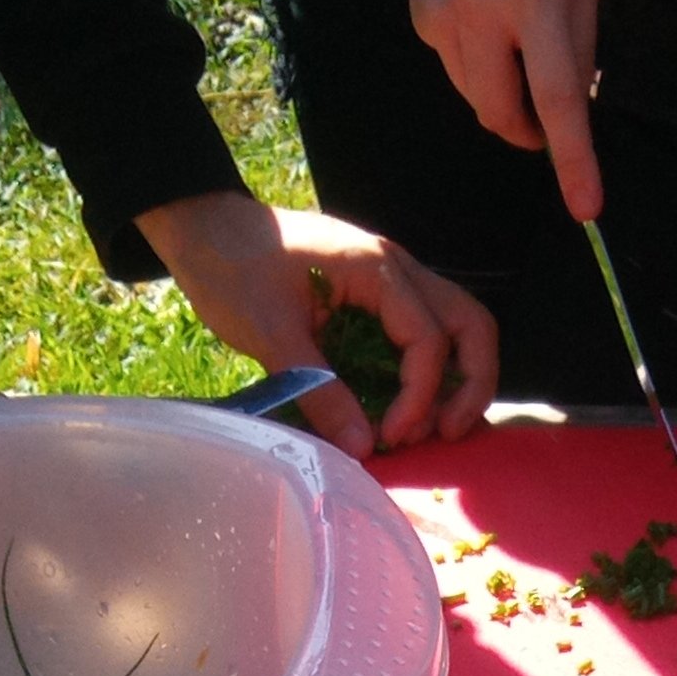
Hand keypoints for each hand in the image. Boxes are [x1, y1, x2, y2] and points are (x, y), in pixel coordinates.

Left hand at [136, 193, 497, 457]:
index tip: (388, 436)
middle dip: (472, 383)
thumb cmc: (232, 268)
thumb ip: (319, 391)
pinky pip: (428, 331)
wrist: (205, 227)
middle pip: (471, 325)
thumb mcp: (270, 334)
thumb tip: (362, 448)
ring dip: (459, 377)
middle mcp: (400, 270)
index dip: (418, 397)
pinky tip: (414, 406)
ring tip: (435, 427)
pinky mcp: (379, 295)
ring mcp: (394, 280)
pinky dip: (433, 370)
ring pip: (459, 325)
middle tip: (447, 432)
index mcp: (378, 270)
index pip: (429, 341)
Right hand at [405, 0, 602, 220]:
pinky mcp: (419, 16)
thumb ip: (582, 42)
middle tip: (550, 121)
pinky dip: (481, 64)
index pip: (556, 98)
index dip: (573, 159)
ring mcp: (440, 16)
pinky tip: (489, 18)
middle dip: (531, 133)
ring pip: (478, 98)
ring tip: (521, 47)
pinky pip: (457, 68)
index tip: (586, 208)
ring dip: (506, 98)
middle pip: (503, 115)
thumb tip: (576, 107)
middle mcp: (478, 12)